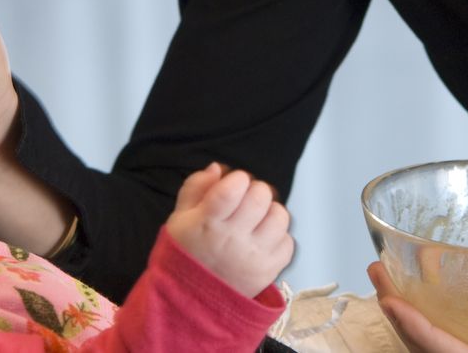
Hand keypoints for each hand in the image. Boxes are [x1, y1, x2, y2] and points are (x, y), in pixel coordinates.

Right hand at [164, 163, 294, 298]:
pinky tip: (263, 239)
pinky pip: (288, 243)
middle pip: (260, 198)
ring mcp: (253, 257)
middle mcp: (232, 240)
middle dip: (255, 190)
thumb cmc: (187, 253)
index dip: (238, 178)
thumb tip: (217, 168)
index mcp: (207, 223)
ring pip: (279, 217)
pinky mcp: (268, 272)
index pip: (233, 189)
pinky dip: (279, 236)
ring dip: (271, 211)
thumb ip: (196, 187)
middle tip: (247, 198)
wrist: (191, 300)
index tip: (234, 182)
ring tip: (258, 218)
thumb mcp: (180, 217)